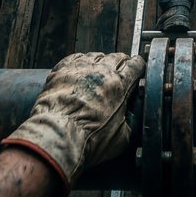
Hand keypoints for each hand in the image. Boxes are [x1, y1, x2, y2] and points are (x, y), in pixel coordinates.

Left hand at [2, 52, 144, 196]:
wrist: (57, 136)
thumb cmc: (87, 140)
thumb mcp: (121, 138)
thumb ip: (129, 122)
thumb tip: (129, 119)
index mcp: (119, 85)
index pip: (135, 65)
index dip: (138, 66)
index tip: (138, 69)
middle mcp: (101, 71)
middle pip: (116, 57)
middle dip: (120, 63)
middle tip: (119, 71)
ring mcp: (80, 68)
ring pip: (95, 56)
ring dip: (100, 63)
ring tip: (98, 72)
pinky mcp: (62, 70)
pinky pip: (75, 58)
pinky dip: (80, 63)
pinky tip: (79, 71)